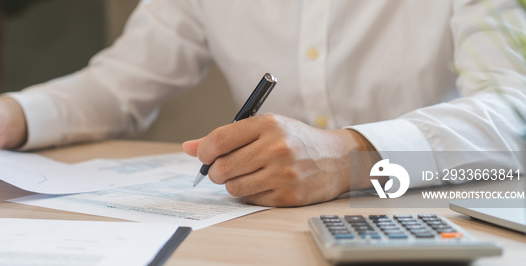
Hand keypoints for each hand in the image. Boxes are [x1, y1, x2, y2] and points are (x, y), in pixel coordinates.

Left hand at [182, 113, 377, 206]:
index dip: (204, 151)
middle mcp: (276, 147)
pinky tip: (262, 183)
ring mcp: (283, 173)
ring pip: (233, 187)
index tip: (204, 155)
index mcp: (267, 124)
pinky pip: (250, 199)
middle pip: (222, 168)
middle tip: (221, 169)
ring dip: (232, 183)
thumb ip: (225, 136)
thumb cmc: (294, 139)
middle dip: (215, 171)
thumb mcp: (264, 127)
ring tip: (244, 175)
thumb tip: (188, 147)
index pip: (219, 140)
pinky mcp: (288, 196)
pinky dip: (250, 193)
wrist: (337, 158)